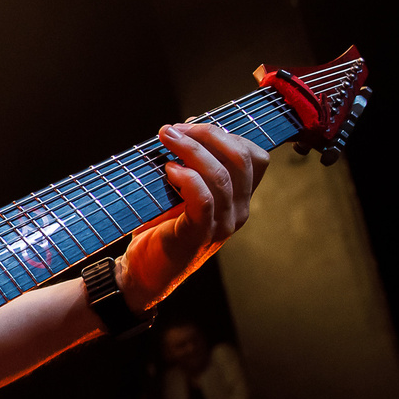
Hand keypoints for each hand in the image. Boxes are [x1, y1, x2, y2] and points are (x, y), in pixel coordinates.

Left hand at [118, 123, 271, 312]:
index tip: (192, 125)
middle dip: (209, 134)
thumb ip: (189, 165)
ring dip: (192, 150)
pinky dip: (187, 179)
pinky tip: (168, 171)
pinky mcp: (199, 236)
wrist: (141, 272)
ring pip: (222, 176)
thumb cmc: (159, 228)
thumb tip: (181, 129)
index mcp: (238, 198)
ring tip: (166, 140)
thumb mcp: (179, 192)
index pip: (256, 157)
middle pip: (242, 159)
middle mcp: (238, 211)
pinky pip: (203, 200)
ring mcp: (222, 225)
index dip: (227, 134)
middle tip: (174, 129)